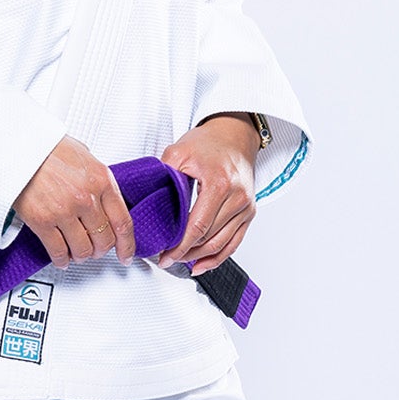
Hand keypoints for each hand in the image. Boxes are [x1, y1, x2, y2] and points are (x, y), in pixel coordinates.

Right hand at [14, 136, 136, 268]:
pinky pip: (58, 251)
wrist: (16, 148)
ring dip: (82, 256)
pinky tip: (62, 259)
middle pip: (104, 239)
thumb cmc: (46, 148)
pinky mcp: (42, 221)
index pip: (123, 222)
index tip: (125, 255)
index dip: (127, 245)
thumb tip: (105, 197)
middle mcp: (86, 198)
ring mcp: (64, 211)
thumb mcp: (84, 155)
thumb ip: (97, 178)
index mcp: (101, 180)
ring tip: (78, 254)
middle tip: (97, 251)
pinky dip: (62, 260)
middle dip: (101, 250)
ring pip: (83, 249)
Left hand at [156, 114, 259, 273]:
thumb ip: (164, 177)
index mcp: (219, 184)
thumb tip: (149, 202)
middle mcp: (237, 197)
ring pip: (222, 244)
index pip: (198, 226)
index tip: (165, 255)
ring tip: (180, 261)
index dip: (180, 246)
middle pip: (209, 238)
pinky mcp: (249, 212)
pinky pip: (235, 242)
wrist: (235, 134)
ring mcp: (246, 206)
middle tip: (166, 259)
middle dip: (185, 253)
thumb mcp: (179, 152)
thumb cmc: (209, 142)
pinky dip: (218, 257)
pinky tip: (202, 264)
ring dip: (200, 257)